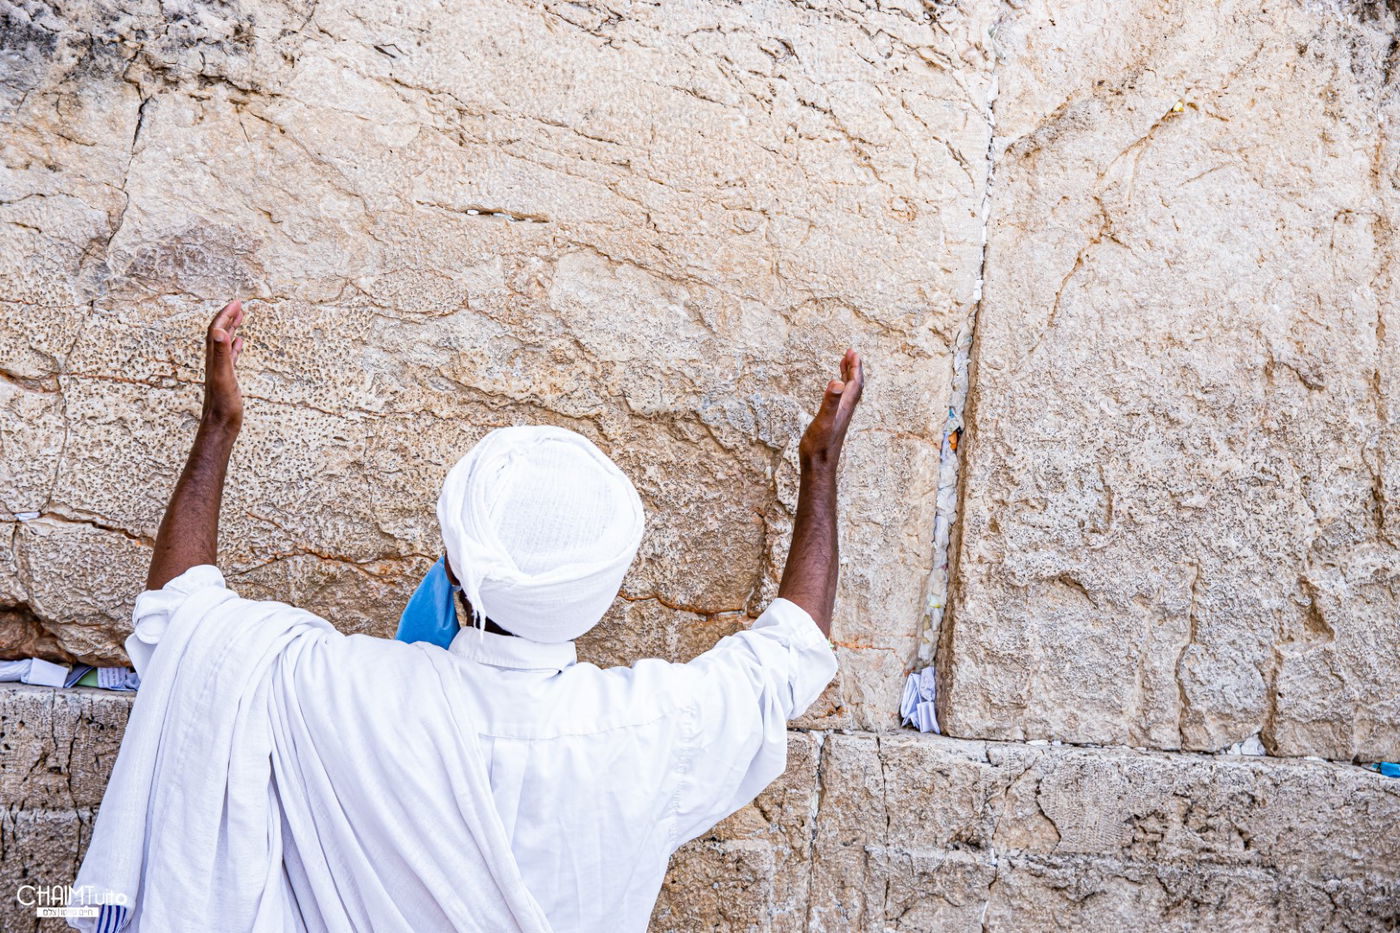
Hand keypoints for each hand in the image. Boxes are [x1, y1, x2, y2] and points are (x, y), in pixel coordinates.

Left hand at [202, 300, 245, 428]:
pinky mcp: (227, 378)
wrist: (220, 425)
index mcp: (213, 358)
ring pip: (224, 343)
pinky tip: (240, 342)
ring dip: (231, 328)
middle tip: (239, 304)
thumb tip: (219, 331)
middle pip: (219, 333)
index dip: (225, 314)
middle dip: (228, 317)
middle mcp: (215, 361)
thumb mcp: (224, 377)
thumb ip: (221, 354)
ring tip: (240, 317)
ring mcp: (221, 369)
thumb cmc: (223, 405)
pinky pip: (230, 356)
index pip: (217, 330)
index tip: (237, 303)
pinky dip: (234, 346)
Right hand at [798, 348, 863, 466]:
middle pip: (854, 385)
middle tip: (850, 353)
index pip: (854, 383)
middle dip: (853, 368)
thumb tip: (837, 381)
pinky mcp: (833, 422)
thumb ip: (830, 402)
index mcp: (844, 407)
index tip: (852, 352)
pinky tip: (834, 390)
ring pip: (848, 392)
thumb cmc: (819, 446)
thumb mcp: (822, 421)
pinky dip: (840, 389)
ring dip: (848, 377)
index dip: (854, 367)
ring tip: (844, 365)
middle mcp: (845, 410)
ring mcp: (840, 416)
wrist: (819, 466)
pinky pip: (840, 400)